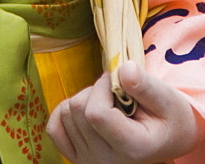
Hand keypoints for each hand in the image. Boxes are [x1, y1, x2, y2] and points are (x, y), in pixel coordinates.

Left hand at [46, 61, 199, 162]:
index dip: (103, 87)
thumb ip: (144, 84)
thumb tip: (122, 68)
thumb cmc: (167, 116)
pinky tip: (86, 111)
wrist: (168, 138)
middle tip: (117, 94)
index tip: (120, 82)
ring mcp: (89, 163)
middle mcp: (107, 162)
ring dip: (84, 99)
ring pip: (66, 113)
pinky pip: (54, 128)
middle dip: (95, 90)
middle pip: (78, 110)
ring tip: (109, 105)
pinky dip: (65, 112)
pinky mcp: (78, 159)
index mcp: (131, 148)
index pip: (95, 114)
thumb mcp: (166, 98)